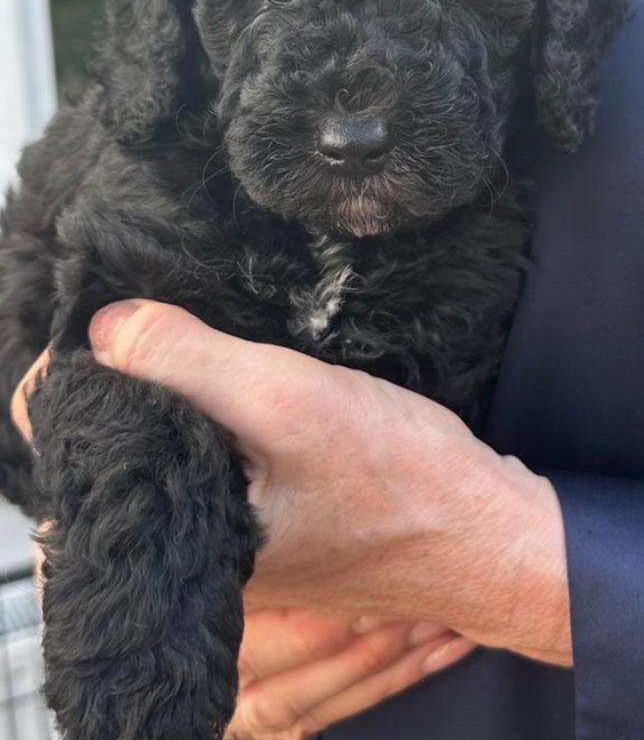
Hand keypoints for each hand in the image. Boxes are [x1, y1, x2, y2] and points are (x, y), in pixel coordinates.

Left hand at [11, 351, 474, 738]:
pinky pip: (207, 457)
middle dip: (129, 379)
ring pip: (165, 447)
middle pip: (117, 448)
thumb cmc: (401, 482)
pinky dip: (210, 412)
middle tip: (164, 323)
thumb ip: (189, 361)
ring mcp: (226, 536)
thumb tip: (105, 325)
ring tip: (196, 342)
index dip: (86, 375)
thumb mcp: (288, 401)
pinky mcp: (259, 517)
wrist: (485, 532)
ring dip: (172, 391)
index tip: (121, 324)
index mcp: (177, 537)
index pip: (76, 454)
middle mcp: (190, 547)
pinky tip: (234, 380)